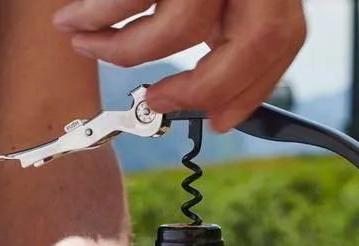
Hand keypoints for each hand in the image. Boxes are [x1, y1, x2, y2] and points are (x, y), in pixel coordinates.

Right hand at [53, 0, 306, 131]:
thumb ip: (228, 24)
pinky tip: (78, 19)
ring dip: (128, 48)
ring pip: (185, 22)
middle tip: (155, 101)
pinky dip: (102, 12)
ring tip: (86, 43)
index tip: (221, 120)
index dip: (251, 89)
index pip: (281, 41)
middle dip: (203, 86)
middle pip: (254, 42)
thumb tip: (217, 99)